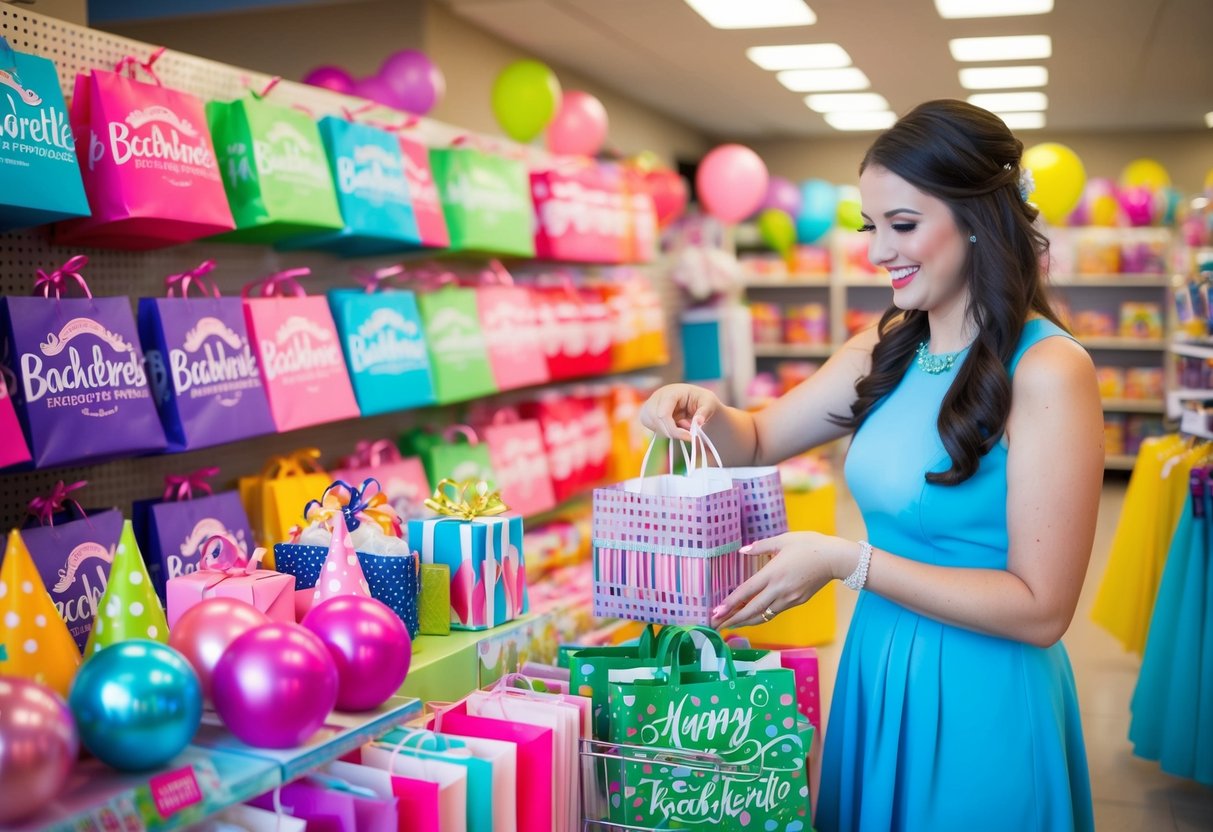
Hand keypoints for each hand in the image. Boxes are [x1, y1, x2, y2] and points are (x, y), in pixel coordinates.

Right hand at [639, 383, 721, 442]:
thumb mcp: (709, 403)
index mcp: (670, 392)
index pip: (663, 414)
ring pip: (653, 426)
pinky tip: (674, 426)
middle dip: (673, 432)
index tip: (689, 437)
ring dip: (668, 432)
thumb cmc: (702, 400)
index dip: (674, 429)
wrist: (696, 401)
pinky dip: (664, 432)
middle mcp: (657, 397)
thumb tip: (698, 422)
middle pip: (656, 421)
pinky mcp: (647, 414)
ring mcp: (650, 405)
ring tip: (682, 426)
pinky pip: (652, 428)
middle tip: (688, 433)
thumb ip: (704, 412)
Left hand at [712, 532, 854, 628]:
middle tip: (716, 625)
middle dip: (732, 620)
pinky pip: (775, 611)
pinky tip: (753, 616)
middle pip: (752, 610)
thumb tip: (742, 551)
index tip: (716, 612)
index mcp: (773, 573)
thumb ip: (760, 546)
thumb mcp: (783, 539)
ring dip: (745, 621)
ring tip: (730, 625)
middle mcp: (779, 589)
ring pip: (763, 615)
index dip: (730, 604)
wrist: (835, 559)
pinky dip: (762, 616)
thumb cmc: (809, 545)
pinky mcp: (797, 602)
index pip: (746, 592)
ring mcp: (789, 598)